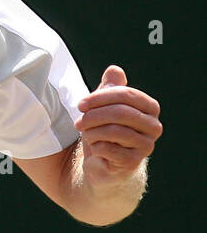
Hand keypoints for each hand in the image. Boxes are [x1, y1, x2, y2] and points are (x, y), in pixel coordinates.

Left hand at [75, 65, 161, 186]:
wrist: (103, 162)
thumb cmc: (105, 129)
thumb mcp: (104, 106)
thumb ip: (110, 88)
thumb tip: (114, 70)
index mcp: (149, 108)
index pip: (126, 94)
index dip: (100, 97)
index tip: (81, 104)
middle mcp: (153, 126)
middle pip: (120, 112)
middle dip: (93, 115)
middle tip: (79, 122)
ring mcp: (146, 145)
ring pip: (114, 131)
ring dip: (92, 131)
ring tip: (85, 133)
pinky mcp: (133, 162)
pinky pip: (109, 149)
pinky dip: (95, 146)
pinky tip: (94, 147)